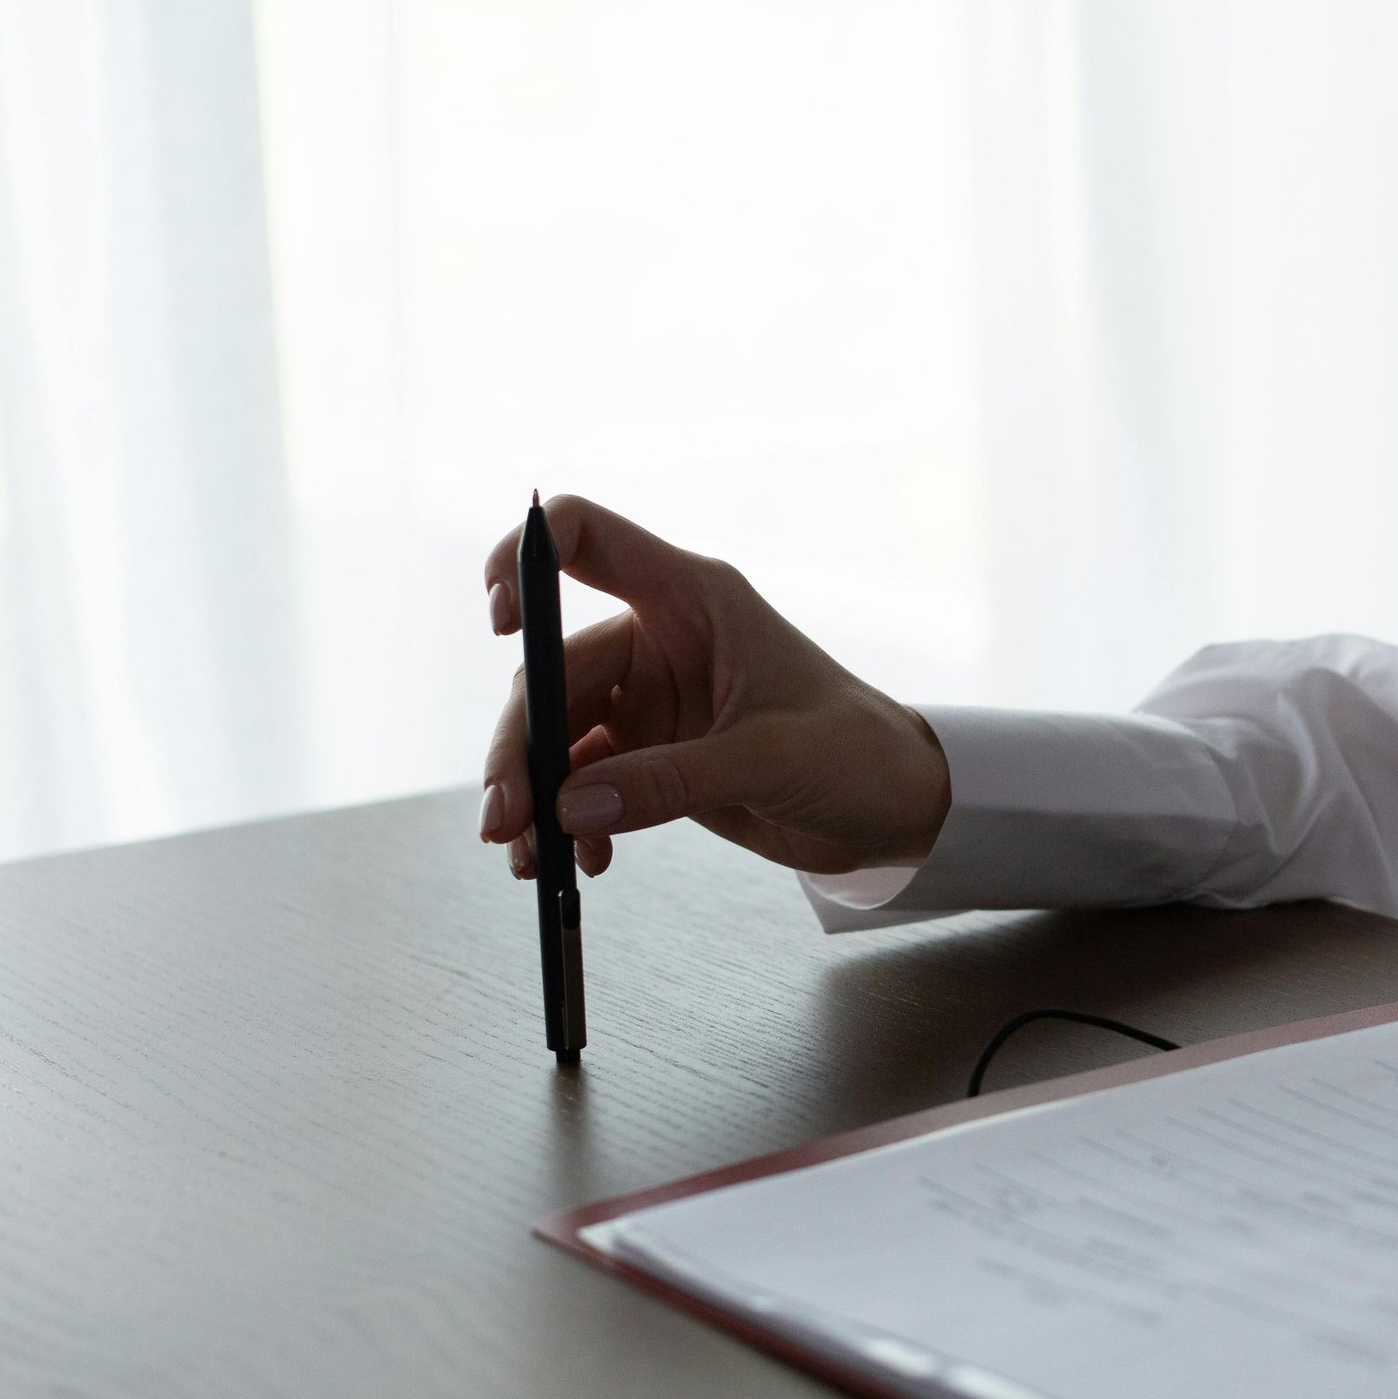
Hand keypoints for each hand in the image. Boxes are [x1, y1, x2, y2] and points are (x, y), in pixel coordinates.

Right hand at [477, 495, 949, 879]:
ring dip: (534, 793)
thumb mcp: (769, 760)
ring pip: (556, 732)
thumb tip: (570, 807)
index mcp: (693, 599)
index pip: (585, 538)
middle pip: (551, 668)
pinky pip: (583, 781)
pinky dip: (571, 820)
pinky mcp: (651, 755)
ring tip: (532, 857)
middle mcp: (660, 639)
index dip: (526, 559)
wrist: (895, 808)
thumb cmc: (857, 753)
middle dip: (520, 744)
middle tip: (507, 817)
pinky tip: (585, 860)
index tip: (501, 621)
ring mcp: (650, 699)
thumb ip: (670, 781)